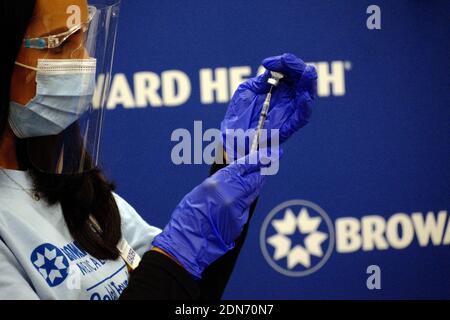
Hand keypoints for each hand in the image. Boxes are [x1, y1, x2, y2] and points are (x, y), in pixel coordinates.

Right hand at [152, 150, 280, 278]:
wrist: (187, 240)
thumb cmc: (189, 214)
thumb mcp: (203, 190)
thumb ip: (222, 182)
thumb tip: (237, 175)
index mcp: (219, 182)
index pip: (245, 165)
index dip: (260, 158)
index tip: (273, 152)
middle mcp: (231, 194)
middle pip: (254, 179)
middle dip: (262, 171)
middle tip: (270, 163)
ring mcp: (237, 209)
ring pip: (252, 193)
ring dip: (255, 186)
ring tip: (257, 178)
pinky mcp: (240, 222)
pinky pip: (246, 207)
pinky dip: (245, 203)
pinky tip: (239, 202)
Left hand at [221, 53, 316, 158]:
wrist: (230, 137)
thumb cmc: (238, 114)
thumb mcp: (247, 91)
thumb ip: (261, 81)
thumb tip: (272, 71)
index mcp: (279, 90)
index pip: (290, 72)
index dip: (284, 63)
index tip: (267, 62)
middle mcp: (287, 100)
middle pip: (302, 81)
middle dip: (297, 68)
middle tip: (287, 60)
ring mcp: (289, 114)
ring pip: (306, 97)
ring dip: (308, 84)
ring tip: (307, 71)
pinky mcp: (287, 129)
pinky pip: (301, 118)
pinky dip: (305, 106)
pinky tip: (305, 95)